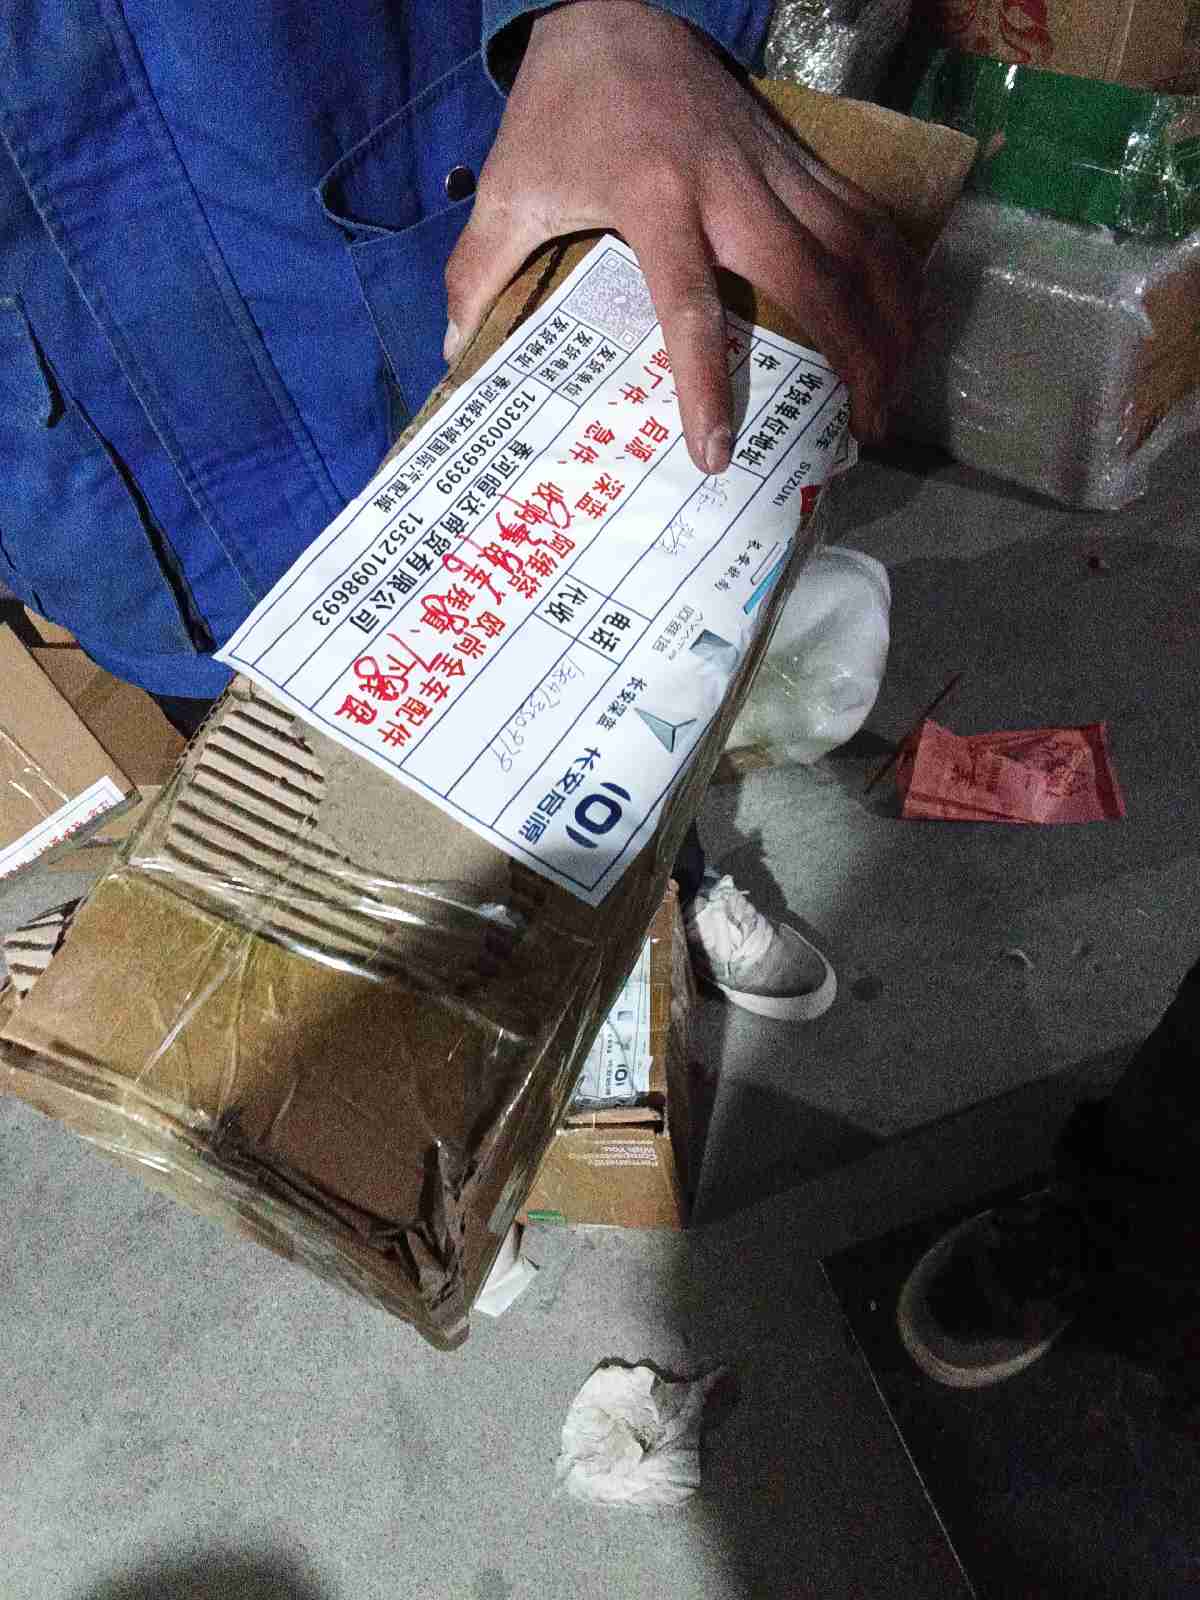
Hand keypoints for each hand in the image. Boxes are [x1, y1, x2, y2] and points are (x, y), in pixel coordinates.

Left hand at [444, 0, 918, 472]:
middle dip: (850, 356)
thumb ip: (479, 270)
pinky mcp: (798, 154)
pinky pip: (864, 214)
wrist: (610, 14)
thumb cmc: (559, 114)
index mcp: (656, 203)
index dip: (708, 385)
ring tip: (897, 388)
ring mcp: (775, 167)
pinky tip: (906, 317)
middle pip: (812, 280)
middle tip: (862, 427)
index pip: (691, 308)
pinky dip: (894, 267)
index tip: (718, 454)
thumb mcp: (507, 189)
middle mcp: (732, 187)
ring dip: (889, 318)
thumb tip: (454, 352)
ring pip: (857, 244)